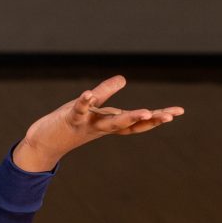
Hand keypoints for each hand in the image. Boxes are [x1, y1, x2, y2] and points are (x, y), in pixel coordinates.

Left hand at [13, 75, 183, 172]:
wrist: (43, 143)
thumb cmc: (70, 125)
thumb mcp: (91, 109)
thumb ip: (106, 94)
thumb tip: (124, 78)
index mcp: (109, 124)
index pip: (137, 123)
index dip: (157, 118)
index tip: (178, 112)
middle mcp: (101, 127)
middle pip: (129, 124)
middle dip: (149, 120)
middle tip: (170, 116)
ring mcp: (86, 125)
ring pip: (109, 122)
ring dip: (126, 117)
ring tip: (145, 111)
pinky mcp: (69, 119)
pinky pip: (79, 110)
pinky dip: (84, 103)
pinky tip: (89, 94)